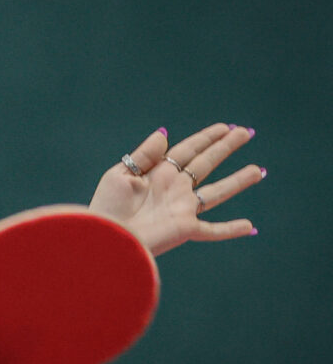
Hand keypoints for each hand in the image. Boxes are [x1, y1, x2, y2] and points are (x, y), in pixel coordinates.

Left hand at [88, 123, 264, 255]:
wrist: (104, 237)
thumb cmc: (106, 207)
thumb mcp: (120, 175)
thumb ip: (144, 155)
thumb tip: (165, 133)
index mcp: (157, 173)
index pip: (187, 150)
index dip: (206, 138)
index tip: (225, 127)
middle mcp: (174, 189)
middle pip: (205, 164)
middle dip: (225, 148)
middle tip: (247, 132)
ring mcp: (181, 209)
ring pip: (217, 193)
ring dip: (238, 182)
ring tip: (259, 170)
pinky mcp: (184, 229)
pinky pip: (213, 230)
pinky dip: (232, 230)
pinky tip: (250, 227)